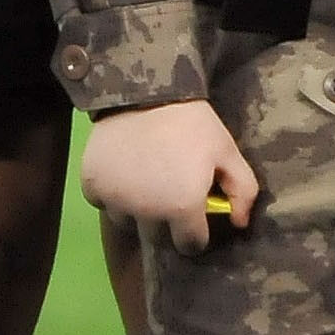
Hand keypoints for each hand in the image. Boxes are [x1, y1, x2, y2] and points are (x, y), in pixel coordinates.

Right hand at [80, 99, 259, 255]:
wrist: (144, 89)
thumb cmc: (191, 122)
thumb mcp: (227, 150)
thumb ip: (242, 190)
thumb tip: (240, 224)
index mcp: (181, 208)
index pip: (190, 245)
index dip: (195, 232)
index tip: (194, 214)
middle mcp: (146, 213)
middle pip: (157, 237)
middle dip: (166, 223)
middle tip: (169, 193)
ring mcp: (115, 201)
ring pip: (127, 222)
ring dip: (137, 210)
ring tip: (144, 181)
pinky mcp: (92, 186)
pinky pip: (102, 202)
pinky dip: (111, 193)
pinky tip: (122, 171)